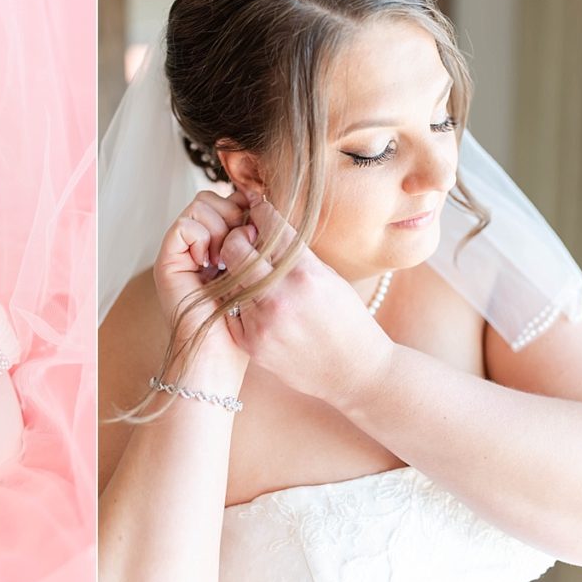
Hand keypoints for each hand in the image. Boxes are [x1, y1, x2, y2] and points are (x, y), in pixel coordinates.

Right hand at [152, 189, 250, 366]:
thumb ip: (256, 245)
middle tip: (243, 246)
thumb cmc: (244, 326)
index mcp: (219, 244)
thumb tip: (262, 203)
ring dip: (219, 226)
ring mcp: (181, 252)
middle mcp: (198, 244)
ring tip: (225, 259)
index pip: (231, 200)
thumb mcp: (258, 276)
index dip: (247, 206)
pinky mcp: (167, 261)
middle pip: (215, 197)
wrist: (217, 358)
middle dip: (235, 213)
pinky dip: (201, 238)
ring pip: (200, 205)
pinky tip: (209, 264)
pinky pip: (184, 226)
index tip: (259, 229)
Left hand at [219, 194, 394, 406]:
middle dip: (237, 237)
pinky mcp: (251, 343)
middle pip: (236, 249)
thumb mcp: (329, 277)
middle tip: (244, 239)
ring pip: (227, 279)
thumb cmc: (347, 320)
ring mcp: (263, 322)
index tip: (256, 208)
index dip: (260, 212)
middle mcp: (282, 297)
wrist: (354, 372)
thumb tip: (264, 226)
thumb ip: (296, 254)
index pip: (271, 228)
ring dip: (234, 268)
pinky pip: (229, 308)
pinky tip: (249, 297)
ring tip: (246, 269)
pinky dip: (236, 298)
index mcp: (307, 274)